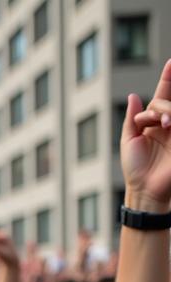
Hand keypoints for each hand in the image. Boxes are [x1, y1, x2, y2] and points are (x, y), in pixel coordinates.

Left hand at [122, 60, 170, 208]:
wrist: (145, 188)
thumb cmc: (135, 168)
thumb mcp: (129, 141)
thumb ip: (132, 118)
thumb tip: (133, 96)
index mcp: (153, 122)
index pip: (162, 96)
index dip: (168, 79)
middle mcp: (167, 123)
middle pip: (166, 100)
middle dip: (162, 105)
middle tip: (157, 121)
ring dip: (167, 111)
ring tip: (165, 124)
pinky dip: (170, 115)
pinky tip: (169, 123)